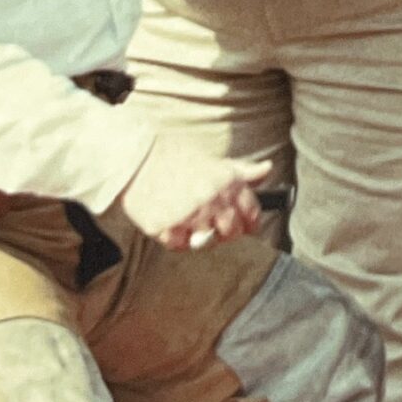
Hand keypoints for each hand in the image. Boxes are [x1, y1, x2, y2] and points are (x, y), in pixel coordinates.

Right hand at [118, 135, 271, 249]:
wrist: (135, 156)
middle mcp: (211, 199)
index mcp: (226, 182)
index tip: (244, 223)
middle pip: (232, 232)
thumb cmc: (174, 156)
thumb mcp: (213, 159)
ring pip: (207, 241)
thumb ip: (241, 170)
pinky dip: (175, 237)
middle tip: (210, 222)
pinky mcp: (166, 227)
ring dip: (199, 234)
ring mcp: (188, 215)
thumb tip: (267, 169)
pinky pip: (179, 245)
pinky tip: (169, 219)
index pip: (252, 213)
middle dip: (225, 230)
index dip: (249, 220)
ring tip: (187, 218)